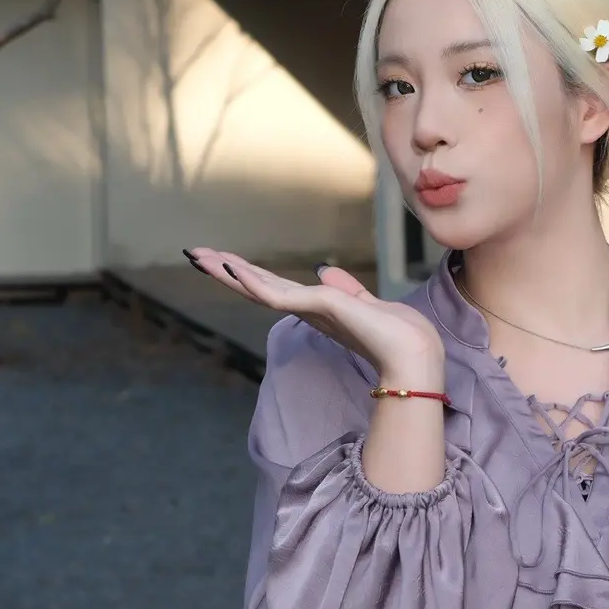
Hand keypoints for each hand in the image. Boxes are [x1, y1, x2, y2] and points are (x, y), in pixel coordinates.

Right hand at [184, 250, 444, 381]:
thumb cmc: (399, 334)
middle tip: (193, 253)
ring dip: (229, 272)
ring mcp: (310, 311)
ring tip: (199, 256)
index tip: (222, 259)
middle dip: (226, 270)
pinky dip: (255, 281)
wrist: (415, 355)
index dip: (247, 273)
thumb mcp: (366, 303)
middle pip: (257, 286)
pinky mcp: (318, 308)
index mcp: (316, 308)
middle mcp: (307, 311)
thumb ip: (344, 289)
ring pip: (259, 289)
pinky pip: (278, 295)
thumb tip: (324, 270)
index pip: (274, 287)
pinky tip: (234, 269)